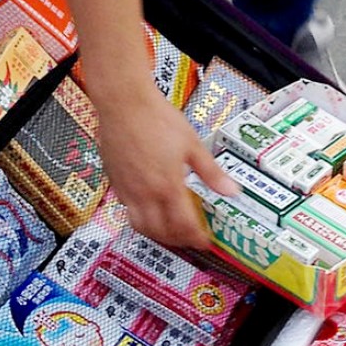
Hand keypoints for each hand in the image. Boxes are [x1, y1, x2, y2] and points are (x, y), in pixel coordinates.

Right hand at [96, 88, 237, 248]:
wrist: (124, 103)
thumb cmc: (157, 118)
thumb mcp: (193, 145)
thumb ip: (211, 173)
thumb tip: (231, 190)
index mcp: (167, 185)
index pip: (183, 224)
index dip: (195, 237)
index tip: (204, 241)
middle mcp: (145, 192)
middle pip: (160, 232)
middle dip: (178, 241)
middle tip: (190, 239)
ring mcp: (127, 189)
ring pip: (140, 226)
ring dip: (157, 235)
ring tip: (172, 232)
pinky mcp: (115, 183)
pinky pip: (127, 211)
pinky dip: (141, 219)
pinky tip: (152, 211)